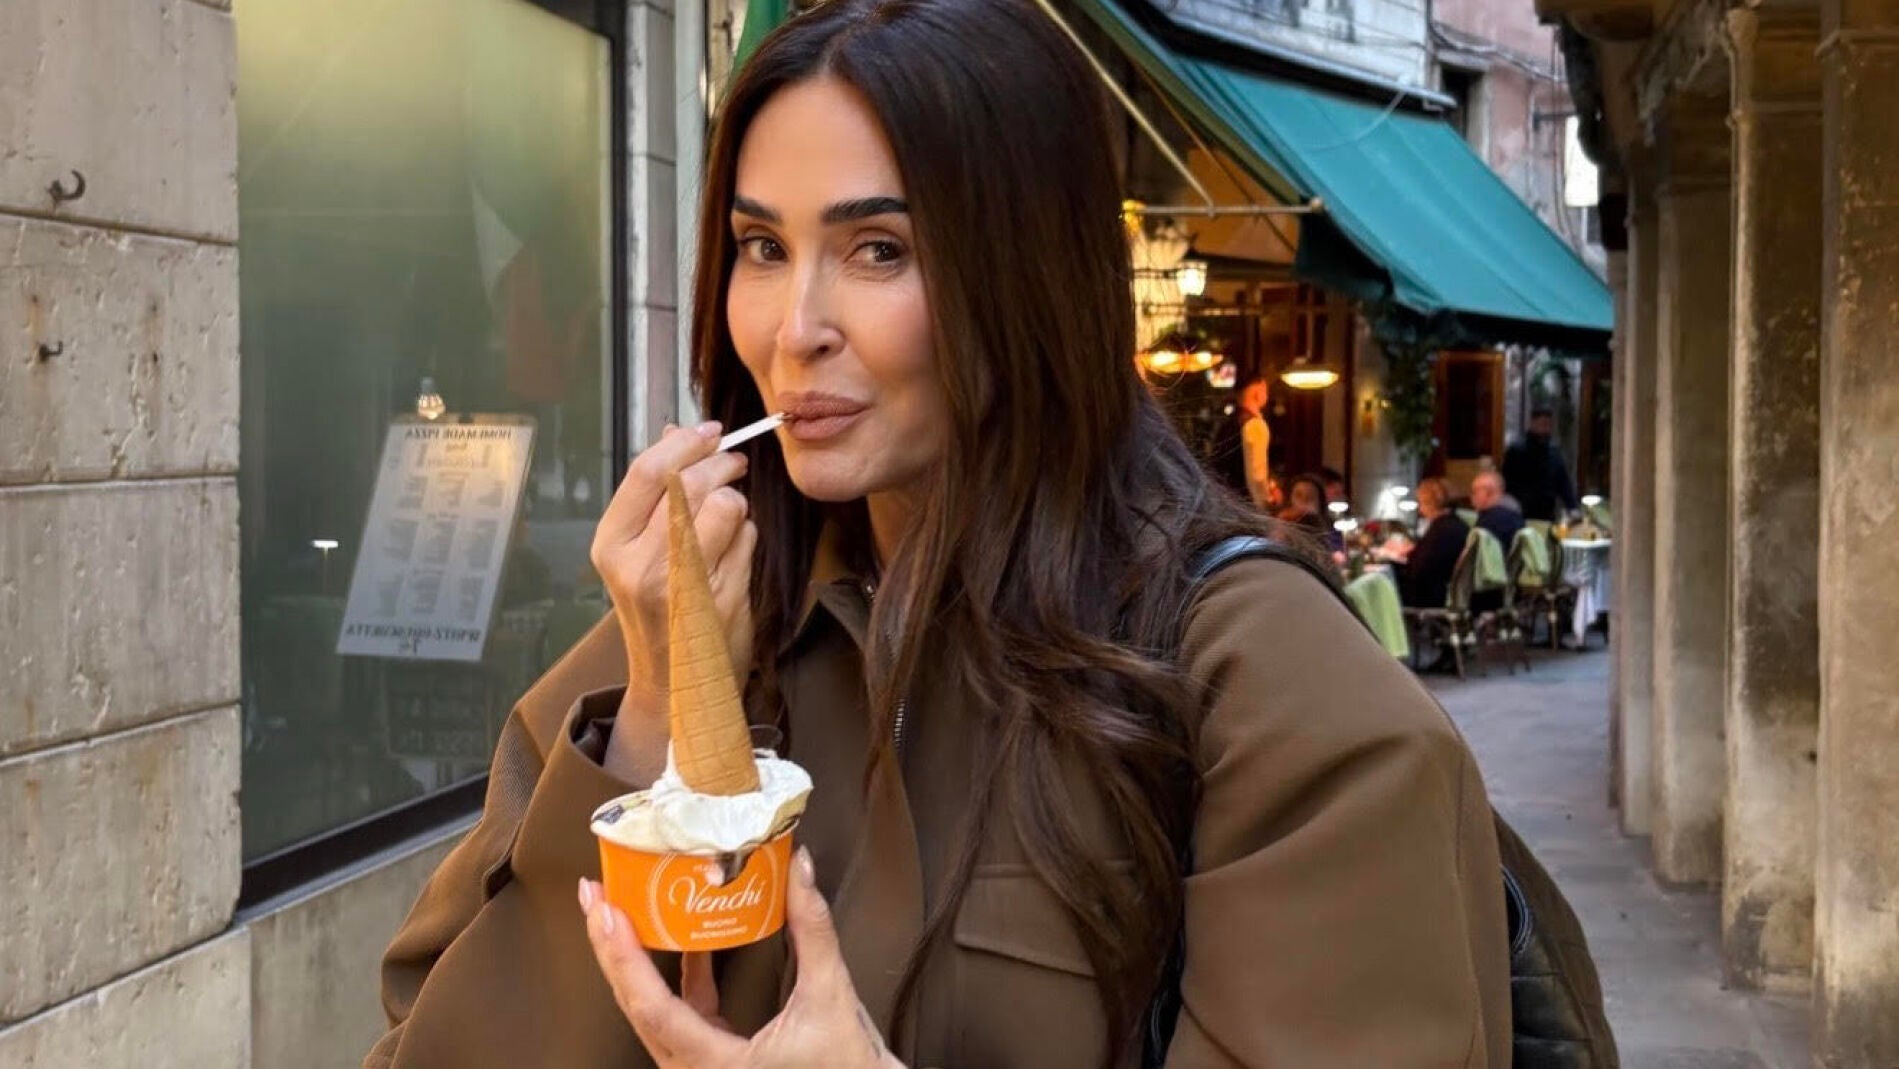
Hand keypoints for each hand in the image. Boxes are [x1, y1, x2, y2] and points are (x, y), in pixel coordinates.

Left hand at [579, 849, 904, 1068]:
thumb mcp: (831, 995)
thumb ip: (813, 930)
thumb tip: (800, 870)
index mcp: (717, 1066)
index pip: (652, 1007)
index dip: (624, 957)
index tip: (607, 912)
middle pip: (636, 1007)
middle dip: (612, 948)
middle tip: (596, 897)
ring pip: (652, 1013)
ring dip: (636, 961)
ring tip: (623, 912)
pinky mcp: (715, 1061)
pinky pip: (681, 1018)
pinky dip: (679, 979)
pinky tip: (687, 943)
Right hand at [590, 423, 757, 749]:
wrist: (674, 684)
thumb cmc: (658, 610)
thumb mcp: (638, 550)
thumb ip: (655, 492)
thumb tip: (674, 430)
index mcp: (611, 545)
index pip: (647, 472)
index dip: (684, 442)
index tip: (709, 431)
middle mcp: (639, 565)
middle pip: (689, 483)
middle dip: (721, 463)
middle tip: (735, 461)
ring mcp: (682, 584)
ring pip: (726, 507)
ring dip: (736, 502)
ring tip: (729, 519)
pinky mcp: (721, 598)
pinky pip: (747, 539)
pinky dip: (747, 537)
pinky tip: (732, 557)